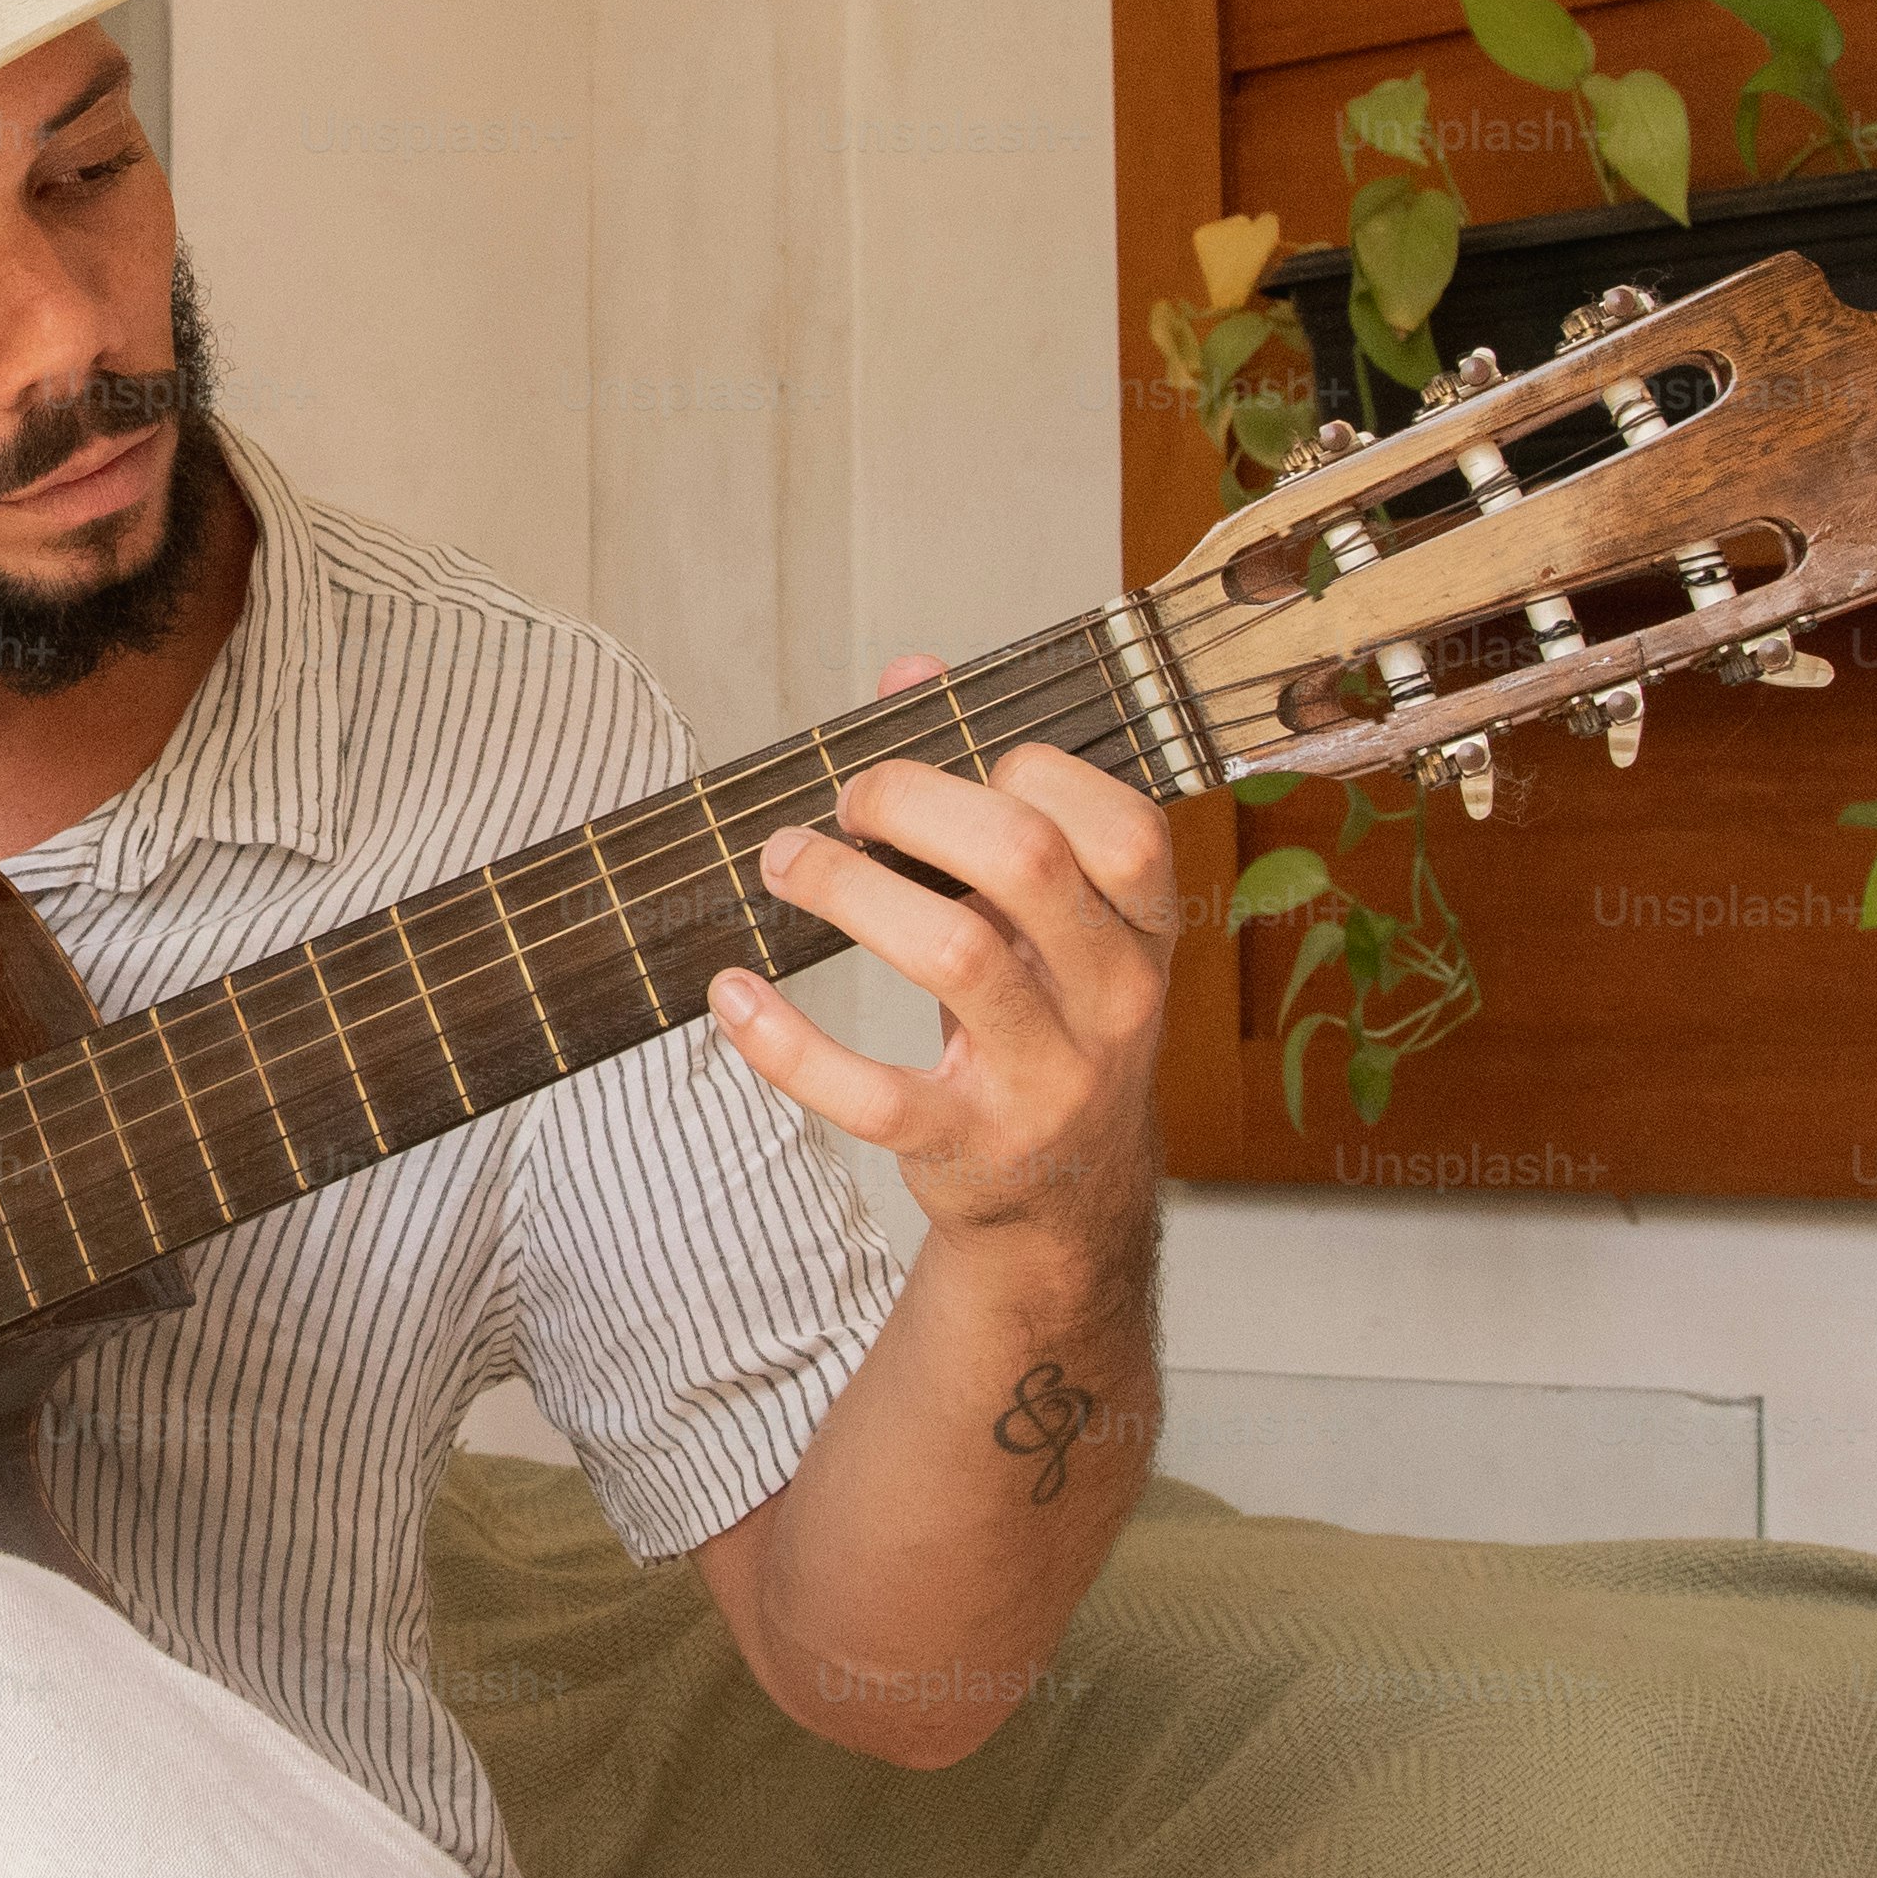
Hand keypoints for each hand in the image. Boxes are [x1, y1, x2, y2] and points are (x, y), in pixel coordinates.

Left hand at [703, 653, 1176, 1249]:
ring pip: (952, 955)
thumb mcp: (1049, 919)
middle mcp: (1113, 1001)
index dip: (1022, 771)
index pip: (1119, 819)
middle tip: (844, 804)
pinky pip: (870, 1093)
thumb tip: (912, 671)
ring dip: (844, 889)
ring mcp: (1046, 1080)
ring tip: (782, 864)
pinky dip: (786, 1041)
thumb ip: (988, 793)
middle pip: (1027, 859)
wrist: (1067, 1206)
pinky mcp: (968, 1147)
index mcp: (1142, 929)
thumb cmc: (1044, 1021)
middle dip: (912, 802)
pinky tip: (734, 994)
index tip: (950, 771)